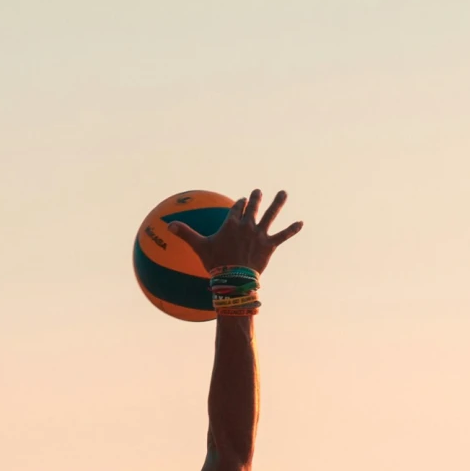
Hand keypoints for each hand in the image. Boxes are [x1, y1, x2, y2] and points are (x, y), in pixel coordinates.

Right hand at [170, 188, 301, 274]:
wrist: (234, 278)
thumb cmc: (215, 263)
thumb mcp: (199, 247)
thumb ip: (186, 234)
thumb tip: (168, 225)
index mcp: (231, 224)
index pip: (236, 209)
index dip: (239, 204)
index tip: (242, 200)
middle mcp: (247, 225)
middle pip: (253, 208)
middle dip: (256, 198)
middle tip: (258, 192)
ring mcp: (259, 234)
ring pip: (270, 215)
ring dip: (278, 203)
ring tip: (283, 193)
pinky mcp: (269, 245)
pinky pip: (283, 235)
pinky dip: (292, 229)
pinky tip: (301, 223)